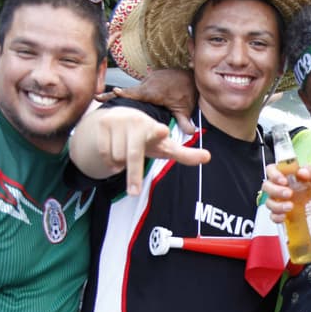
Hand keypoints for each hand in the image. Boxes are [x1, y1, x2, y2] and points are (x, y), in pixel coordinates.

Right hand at [87, 108, 209, 193]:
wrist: (119, 118)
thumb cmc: (148, 137)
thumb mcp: (165, 145)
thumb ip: (184, 154)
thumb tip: (208, 157)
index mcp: (155, 128)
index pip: (157, 132)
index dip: (159, 133)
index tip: (162, 131)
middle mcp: (136, 121)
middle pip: (133, 156)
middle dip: (133, 176)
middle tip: (134, 193)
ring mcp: (118, 121)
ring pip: (117, 156)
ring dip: (121, 164)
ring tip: (125, 157)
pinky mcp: (102, 123)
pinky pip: (104, 153)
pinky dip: (109, 161)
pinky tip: (114, 157)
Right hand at [95, 69, 197, 133]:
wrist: (186, 76)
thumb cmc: (185, 92)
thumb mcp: (185, 108)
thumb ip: (185, 121)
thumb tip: (191, 132)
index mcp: (155, 91)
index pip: (138, 93)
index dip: (127, 93)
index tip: (115, 91)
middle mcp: (147, 84)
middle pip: (128, 91)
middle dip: (114, 95)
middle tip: (97, 97)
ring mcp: (144, 82)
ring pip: (129, 90)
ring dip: (116, 95)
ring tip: (99, 98)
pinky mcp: (143, 83)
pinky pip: (131, 90)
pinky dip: (121, 93)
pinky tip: (109, 97)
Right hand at [262, 164, 310, 222]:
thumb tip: (302, 171)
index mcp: (287, 176)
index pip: (272, 170)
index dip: (274, 174)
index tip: (284, 181)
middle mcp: (280, 188)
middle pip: (267, 186)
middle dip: (275, 190)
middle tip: (289, 194)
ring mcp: (279, 202)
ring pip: (268, 202)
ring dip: (277, 205)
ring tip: (290, 207)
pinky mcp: (280, 215)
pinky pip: (272, 216)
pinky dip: (276, 217)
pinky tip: (284, 217)